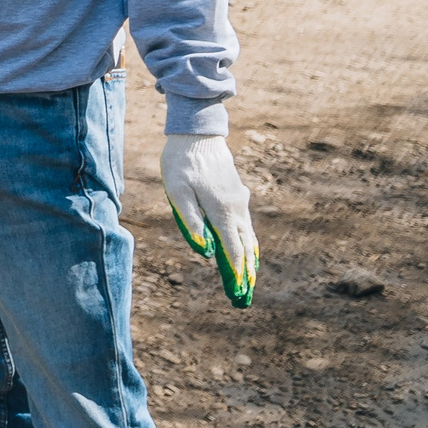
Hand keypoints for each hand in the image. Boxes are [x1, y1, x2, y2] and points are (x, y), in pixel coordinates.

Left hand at [162, 134, 257, 306]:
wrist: (198, 133)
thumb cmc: (181, 162)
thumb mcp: (177, 191)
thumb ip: (190, 221)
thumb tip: (205, 250)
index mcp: (222, 210)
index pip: (233, 249)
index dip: (236, 272)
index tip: (238, 292)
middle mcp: (237, 208)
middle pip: (245, 246)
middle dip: (246, 272)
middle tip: (245, 295)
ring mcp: (240, 200)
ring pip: (249, 235)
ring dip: (250, 258)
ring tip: (250, 278)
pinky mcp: (238, 193)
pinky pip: (246, 223)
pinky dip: (248, 241)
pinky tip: (248, 250)